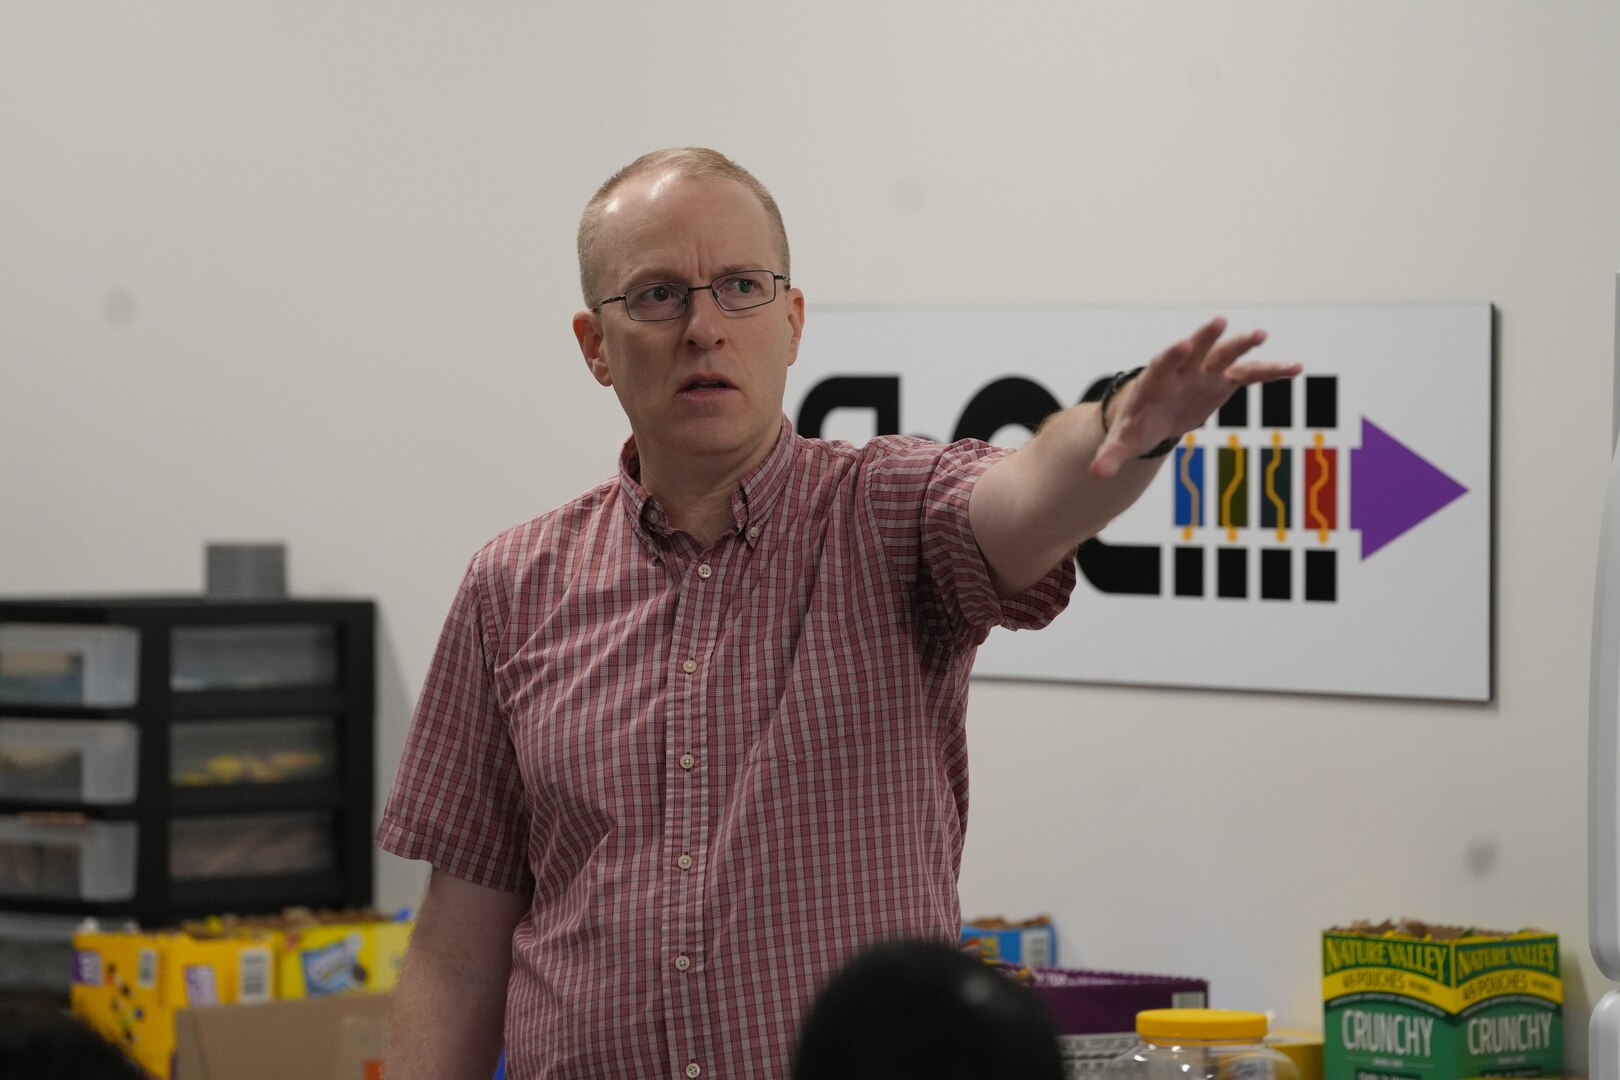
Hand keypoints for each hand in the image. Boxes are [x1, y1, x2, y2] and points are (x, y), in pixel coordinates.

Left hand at [1089, 317, 1302, 478]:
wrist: (1151, 414)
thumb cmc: (1135, 425)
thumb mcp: (1122, 442)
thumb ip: (1111, 456)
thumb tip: (1096, 474)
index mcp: (1154, 382)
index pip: (1161, 365)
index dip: (1172, 356)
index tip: (1182, 346)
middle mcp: (1181, 371)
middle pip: (1193, 350)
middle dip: (1204, 338)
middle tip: (1218, 322)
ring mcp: (1204, 373)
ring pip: (1225, 355)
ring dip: (1242, 346)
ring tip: (1260, 335)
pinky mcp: (1223, 381)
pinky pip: (1249, 374)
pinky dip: (1270, 371)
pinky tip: (1295, 368)